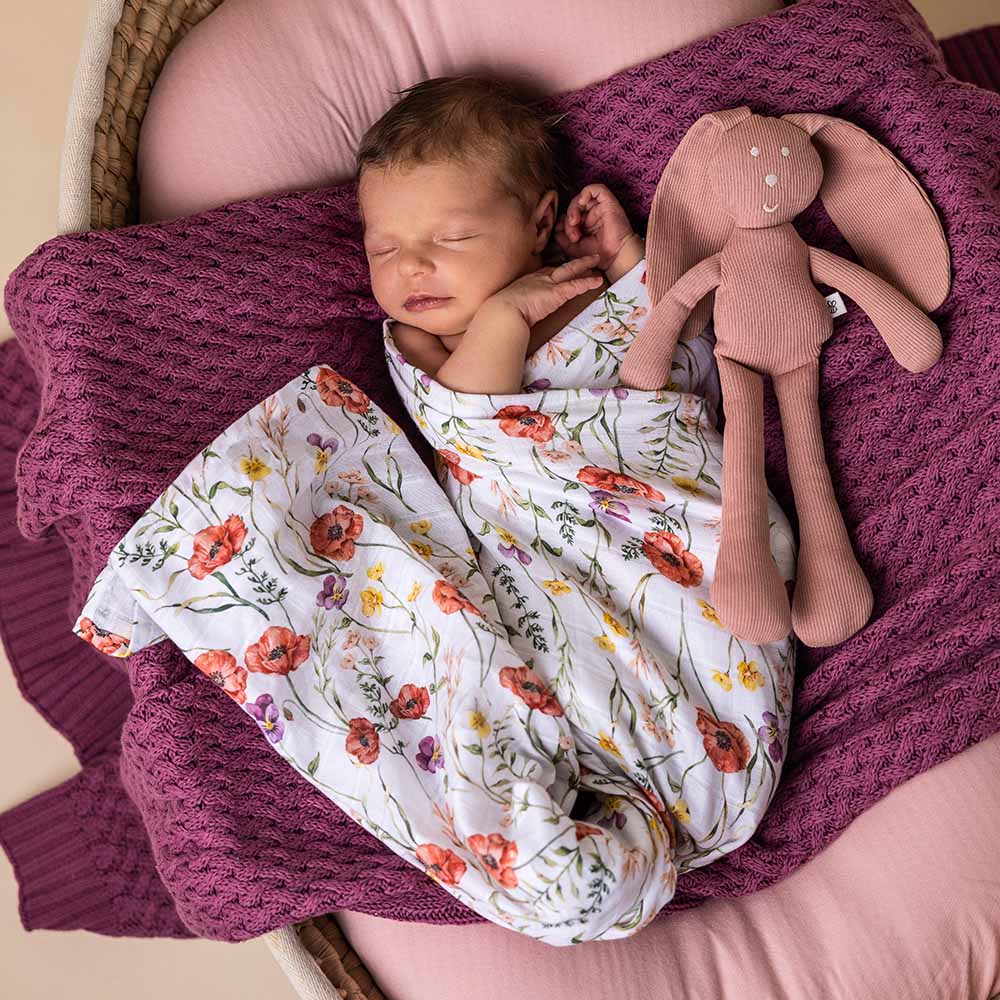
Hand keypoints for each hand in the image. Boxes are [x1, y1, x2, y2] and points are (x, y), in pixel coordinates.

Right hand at [487, 255, 604, 328]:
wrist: (503, 312)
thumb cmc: (500, 313)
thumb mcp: (507, 304)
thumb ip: (514, 306)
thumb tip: (510, 314)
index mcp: (527, 282)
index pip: (545, 273)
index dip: (555, 271)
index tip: (563, 268)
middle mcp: (538, 279)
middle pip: (559, 268)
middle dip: (572, 263)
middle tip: (584, 258)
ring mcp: (548, 284)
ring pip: (570, 271)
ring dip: (584, 265)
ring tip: (596, 260)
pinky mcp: (556, 293)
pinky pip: (575, 286)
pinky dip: (587, 283)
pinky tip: (598, 281)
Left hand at [554, 184, 637, 271]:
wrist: (616, 257)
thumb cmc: (597, 254)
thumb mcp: (573, 247)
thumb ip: (562, 237)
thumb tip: (556, 226)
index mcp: (585, 223)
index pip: (569, 214)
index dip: (564, 224)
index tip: (568, 238)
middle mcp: (593, 213)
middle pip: (574, 206)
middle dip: (568, 219)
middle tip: (573, 235)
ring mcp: (600, 207)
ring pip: (581, 197)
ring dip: (573, 209)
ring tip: (574, 223)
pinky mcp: (608, 202)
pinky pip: (595, 188)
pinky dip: (585, 193)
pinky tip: (581, 203)